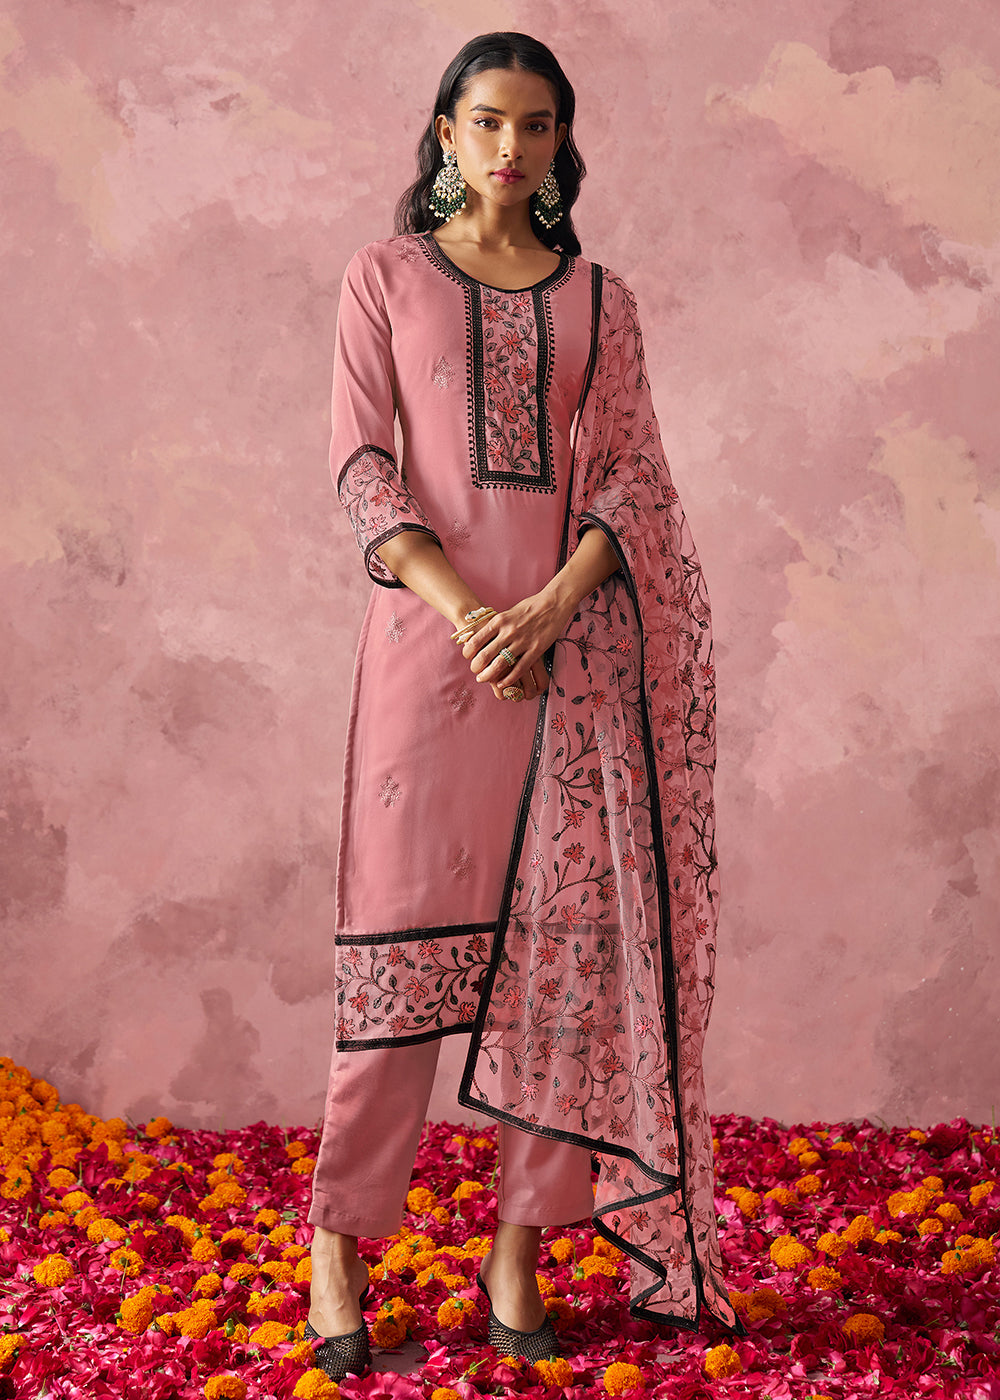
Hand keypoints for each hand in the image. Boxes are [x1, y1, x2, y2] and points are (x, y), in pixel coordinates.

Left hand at [460, 590, 575, 701]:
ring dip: (489, 675)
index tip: (467, 657)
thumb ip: (498, 625)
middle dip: (476, 667)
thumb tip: (485, 636)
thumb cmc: (530, 606)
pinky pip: (520, 668)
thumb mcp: (509, 612)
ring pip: (500, 664)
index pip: (476, 640)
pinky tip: (502, 684)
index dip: (468, 652)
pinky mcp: (536, 649)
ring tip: (483, 679)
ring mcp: (522, 642)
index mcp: (499, 621)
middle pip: (485, 655)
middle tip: (475, 672)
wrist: (553, 603)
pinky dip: (509, 679)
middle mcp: (508, 632)